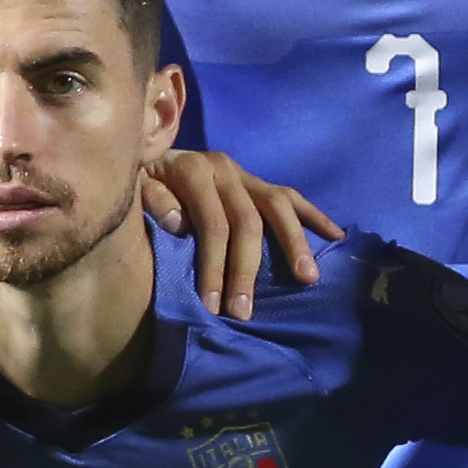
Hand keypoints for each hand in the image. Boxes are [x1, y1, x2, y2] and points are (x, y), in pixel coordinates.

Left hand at [138, 148, 333, 315]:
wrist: (140, 155)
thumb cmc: (136, 183)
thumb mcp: (132, 187)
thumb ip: (152, 200)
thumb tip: (179, 223)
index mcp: (191, 168)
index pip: (212, 224)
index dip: (214, 267)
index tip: (212, 306)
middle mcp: (223, 167)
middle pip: (247, 222)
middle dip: (246, 271)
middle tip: (244, 312)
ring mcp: (244, 174)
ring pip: (278, 207)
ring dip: (294, 244)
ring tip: (306, 278)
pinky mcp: (257, 182)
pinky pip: (291, 198)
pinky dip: (315, 216)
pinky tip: (336, 236)